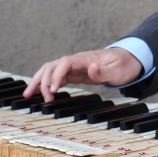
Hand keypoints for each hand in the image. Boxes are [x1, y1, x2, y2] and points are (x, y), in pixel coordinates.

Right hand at [23, 48, 142, 101]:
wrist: (129, 60)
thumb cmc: (124, 65)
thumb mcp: (118, 70)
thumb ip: (103, 71)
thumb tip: (90, 68)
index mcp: (85, 58)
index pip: (64, 63)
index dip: (56, 75)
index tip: (53, 90)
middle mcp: (76, 61)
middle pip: (52, 66)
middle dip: (42, 80)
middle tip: (41, 98)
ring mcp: (74, 67)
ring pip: (50, 70)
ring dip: (38, 81)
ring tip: (28, 95)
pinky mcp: (75, 73)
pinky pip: (56, 77)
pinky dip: (46, 84)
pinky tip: (38, 92)